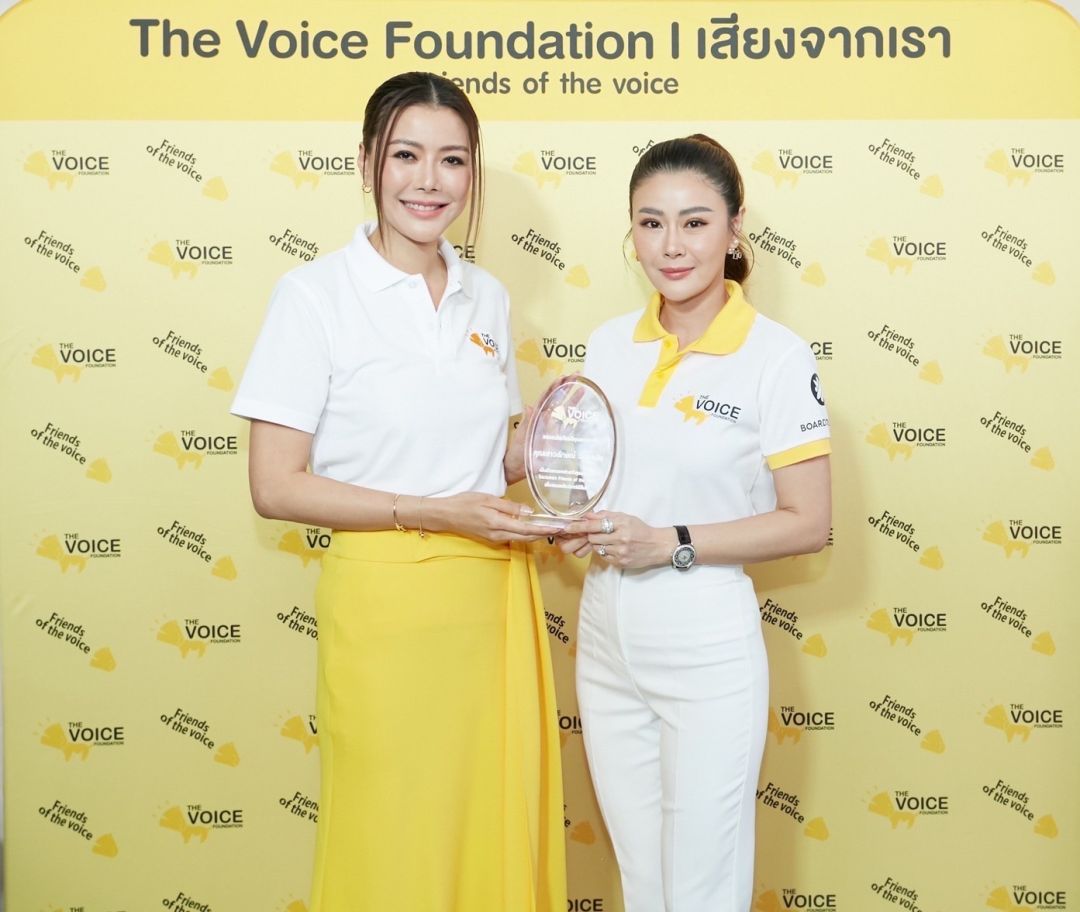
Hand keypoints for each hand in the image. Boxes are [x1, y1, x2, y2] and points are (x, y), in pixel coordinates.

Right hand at [426, 492, 560, 542]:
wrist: (446, 515)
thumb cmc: (464, 503)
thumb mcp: (487, 499)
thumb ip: (508, 506)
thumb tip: (528, 511)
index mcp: (497, 523)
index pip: (527, 528)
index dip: (545, 529)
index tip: (560, 527)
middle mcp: (498, 534)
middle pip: (527, 536)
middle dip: (546, 533)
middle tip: (563, 529)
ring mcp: (495, 538)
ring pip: (522, 538)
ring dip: (538, 534)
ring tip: (554, 529)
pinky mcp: (493, 537)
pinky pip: (514, 537)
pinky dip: (526, 534)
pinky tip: (534, 529)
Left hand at [505, 374, 580, 485]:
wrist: (518, 467)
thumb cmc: (517, 451)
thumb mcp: (521, 435)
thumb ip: (527, 421)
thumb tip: (529, 406)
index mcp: (536, 415)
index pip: (547, 396)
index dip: (555, 386)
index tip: (563, 377)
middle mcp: (545, 420)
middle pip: (558, 400)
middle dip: (567, 387)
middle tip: (577, 375)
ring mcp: (551, 429)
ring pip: (564, 411)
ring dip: (573, 400)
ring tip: (582, 389)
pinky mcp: (556, 439)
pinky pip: (567, 426)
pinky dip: (574, 418)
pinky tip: (581, 412)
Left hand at [559, 511, 674, 568]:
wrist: (658, 546)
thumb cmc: (641, 530)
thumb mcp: (625, 518)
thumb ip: (606, 516)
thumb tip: (588, 515)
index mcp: (621, 524)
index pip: (595, 525)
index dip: (579, 527)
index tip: (567, 527)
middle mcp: (620, 539)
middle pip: (593, 538)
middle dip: (590, 535)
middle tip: (594, 533)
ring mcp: (620, 552)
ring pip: (597, 548)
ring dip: (598, 544)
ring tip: (608, 540)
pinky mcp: (620, 562)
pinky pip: (603, 556)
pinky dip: (604, 552)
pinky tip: (614, 548)